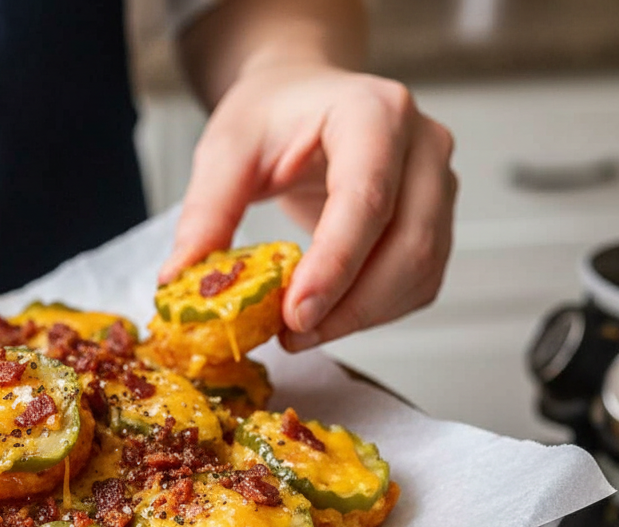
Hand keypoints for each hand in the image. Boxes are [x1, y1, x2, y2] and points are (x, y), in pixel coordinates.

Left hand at [160, 63, 456, 350]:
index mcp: (372, 111)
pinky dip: (376, 312)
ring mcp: (438, 182)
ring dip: (363, 316)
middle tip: (291, 335)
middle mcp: (421, 144)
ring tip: (300, 332)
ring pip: (421, 269)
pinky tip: (330, 317)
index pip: (367, 196)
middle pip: (409, 241)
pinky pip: (420, 281)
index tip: (297, 315)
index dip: (336, 262)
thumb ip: (206, 212)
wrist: (301, 98)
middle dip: (351, 304)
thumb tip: (180, 279)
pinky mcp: (436, 219)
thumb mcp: (225, 150)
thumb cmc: (269, 116)